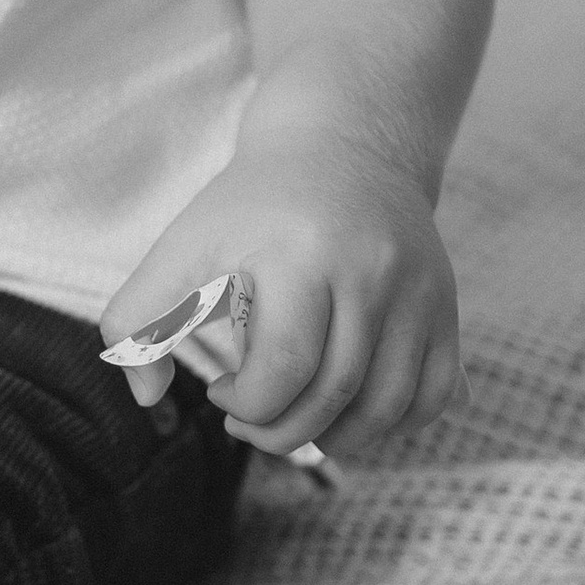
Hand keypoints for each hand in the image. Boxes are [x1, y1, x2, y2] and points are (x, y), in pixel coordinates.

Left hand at [99, 135, 467, 462]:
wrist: (342, 145)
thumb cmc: (251, 208)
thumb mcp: (183, 245)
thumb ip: (138, 317)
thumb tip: (145, 396)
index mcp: (299, 252)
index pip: (285, 367)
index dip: (248, 404)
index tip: (221, 392)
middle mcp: (370, 270)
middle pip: (336, 394)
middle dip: (283, 432)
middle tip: (250, 423)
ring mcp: (417, 290)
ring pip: (388, 406)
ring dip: (337, 438)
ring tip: (297, 422)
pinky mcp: (446, 306)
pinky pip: (434, 396)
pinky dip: (393, 425)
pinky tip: (349, 412)